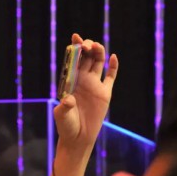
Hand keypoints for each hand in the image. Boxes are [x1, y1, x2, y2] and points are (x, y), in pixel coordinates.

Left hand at [54, 33, 117, 152]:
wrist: (78, 138)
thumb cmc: (66, 126)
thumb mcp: (62, 116)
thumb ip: (64, 107)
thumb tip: (68, 99)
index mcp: (70, 80)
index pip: (73, 59)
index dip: (75, 47)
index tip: (75, 37)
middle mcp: (82, 79)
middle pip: (86, 57)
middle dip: (86, 47)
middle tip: (87, 44)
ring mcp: (94, 85)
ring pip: (97, 63)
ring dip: (98, 52)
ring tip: (97, 46)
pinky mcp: (105, 93)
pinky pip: (110, 77)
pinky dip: (113, 66)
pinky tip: (114, 57)